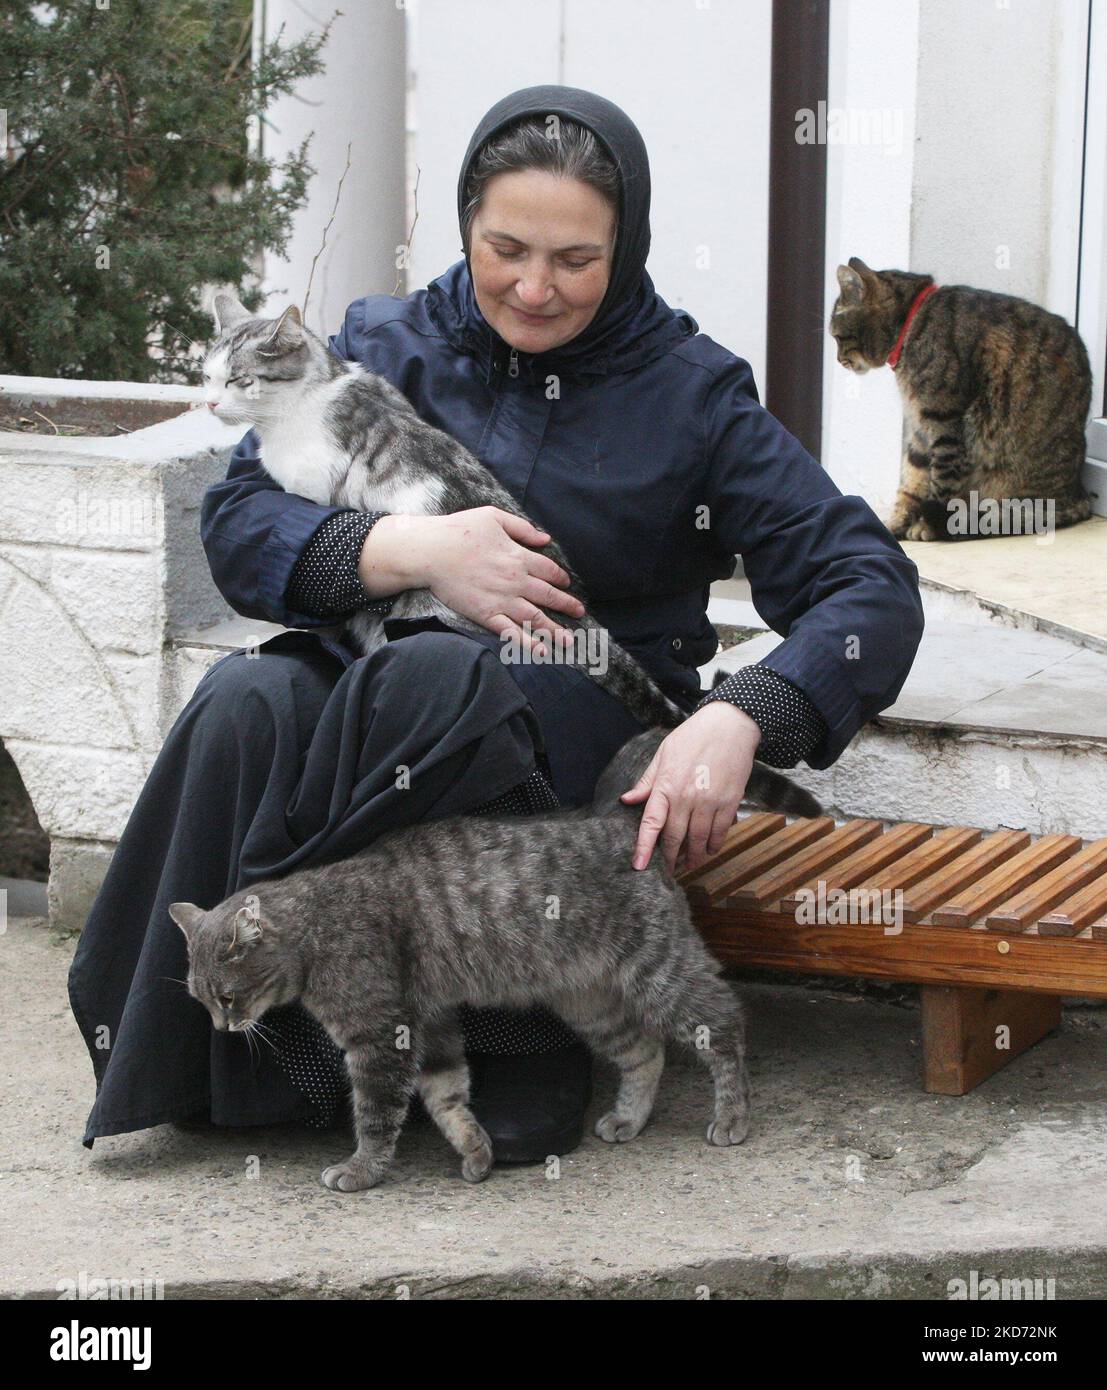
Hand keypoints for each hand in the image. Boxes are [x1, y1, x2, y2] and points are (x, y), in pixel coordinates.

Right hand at [359, 508, 584, 653]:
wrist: (431, 552)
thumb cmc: (459, 530)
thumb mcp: (493, 517)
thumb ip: (522, 528)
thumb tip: (545, 538)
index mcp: (519, 556)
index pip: (549, 570)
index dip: (560, 578)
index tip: (566, 584)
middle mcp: (516, 581)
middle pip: (549, 596)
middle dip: (567, 605)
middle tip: (580, 612)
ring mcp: (502, 600)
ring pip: (535, 617)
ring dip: (555, 630)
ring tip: (569, 641)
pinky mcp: (485, 614)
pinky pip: (511, 631)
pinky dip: (527, 642)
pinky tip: (541, 651)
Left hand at [619, 702, 761, 874]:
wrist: (730, 725)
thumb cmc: (694, 736)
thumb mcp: (664, 754)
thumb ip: (647, 781)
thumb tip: (627, 799)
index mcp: (666, 785)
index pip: (651, 823)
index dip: (644, 847)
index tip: (639, 865)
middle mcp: (686, 797)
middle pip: (675, 838)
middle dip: (670, 858)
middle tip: (667, 870)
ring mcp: (709, 801)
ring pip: (699, 840)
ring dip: (694, 856)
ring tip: (689, 863)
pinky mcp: (729, 802)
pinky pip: (720, 832)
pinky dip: (715, 845)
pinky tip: (710, 849)